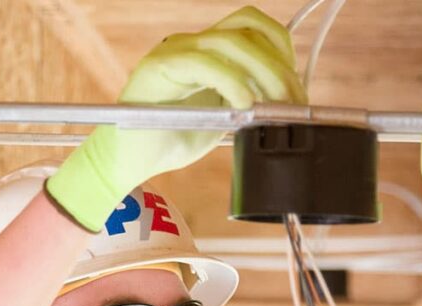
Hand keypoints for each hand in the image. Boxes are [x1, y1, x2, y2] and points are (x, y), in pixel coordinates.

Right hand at [48, 6, 305, 231]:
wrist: (126, 163)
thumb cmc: (168, 143)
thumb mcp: (219, 121)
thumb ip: (245, 104)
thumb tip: (284, 103)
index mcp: (206, 52)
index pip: (253, 27)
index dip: (281, 50)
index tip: (295, 88)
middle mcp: (190, 44)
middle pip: (247, 29)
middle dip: (279, 67)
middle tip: (293, 104)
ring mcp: (173, 52)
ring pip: (230, 41)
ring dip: (262, 74)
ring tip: (273, 107)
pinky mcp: (158, 68)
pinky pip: (204, 64)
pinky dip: (232, 84)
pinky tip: (243, 108)